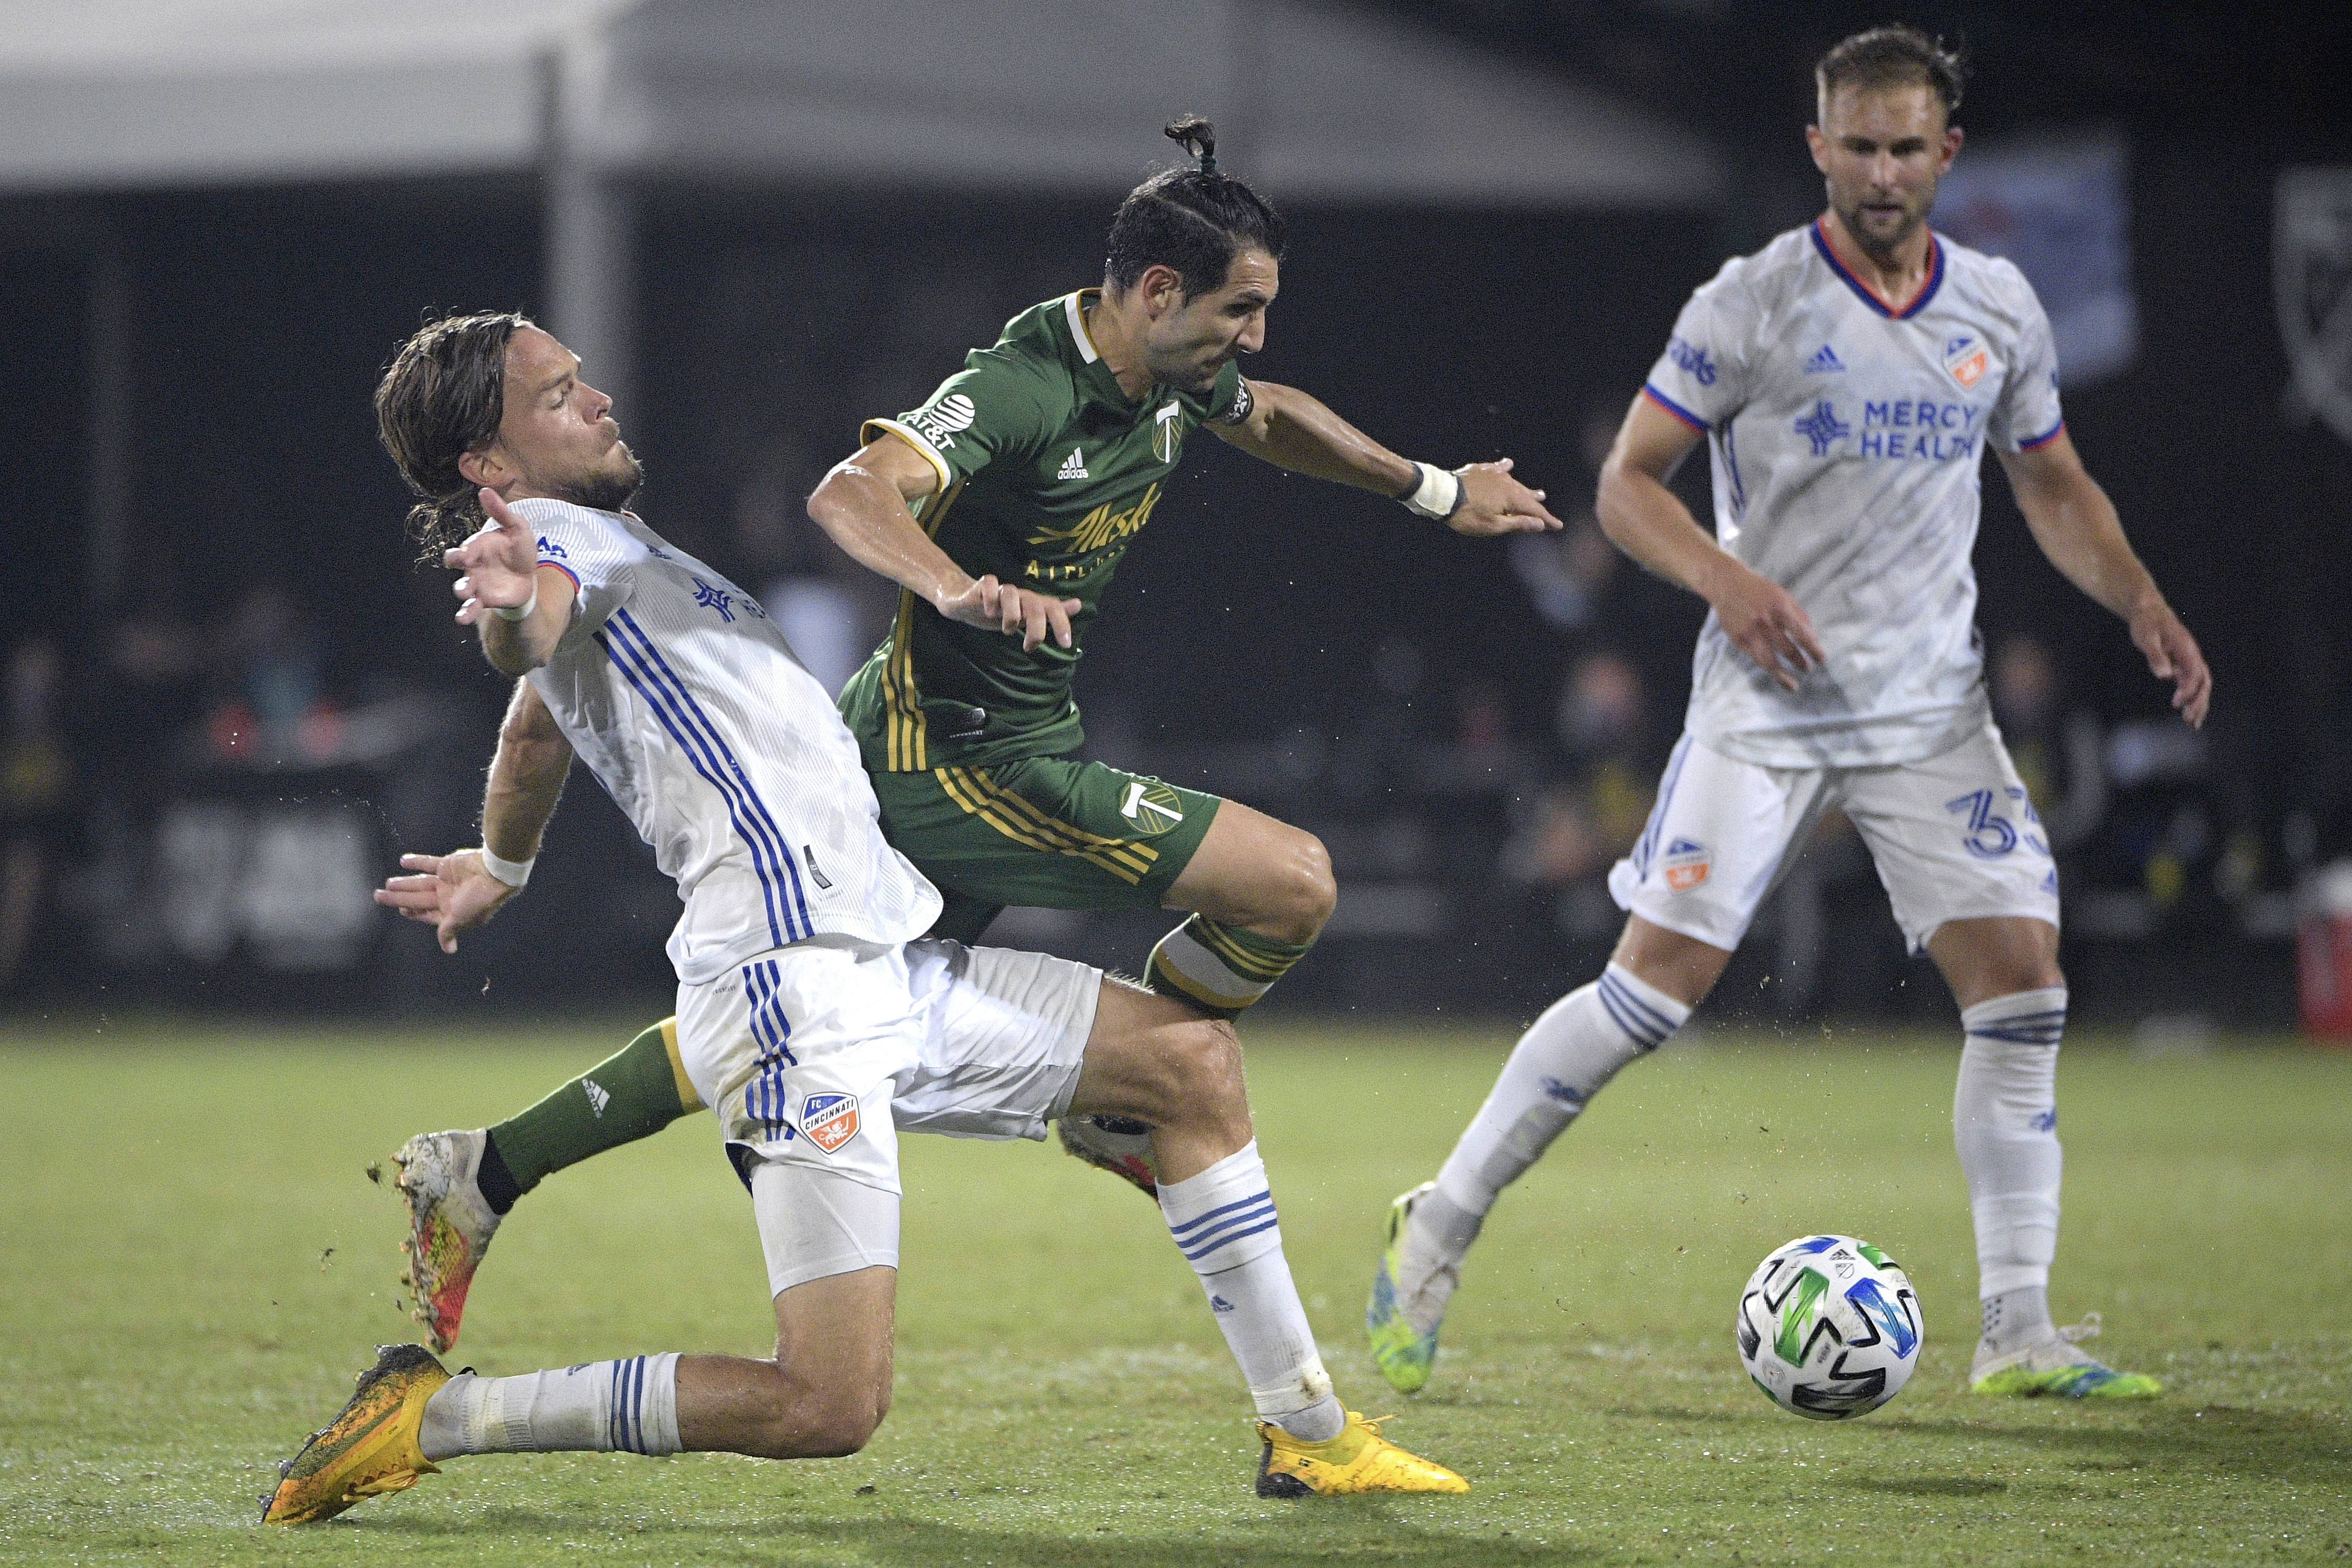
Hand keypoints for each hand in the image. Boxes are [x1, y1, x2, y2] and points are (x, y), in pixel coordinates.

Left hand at [373, 850, 521, 952]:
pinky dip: (416, 862)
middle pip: (418, 898)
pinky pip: (428, 863)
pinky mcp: (448, 865)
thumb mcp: (460, 919)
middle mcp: (447, 896)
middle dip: (398, 897)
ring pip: (421, 882)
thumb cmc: (479, 900)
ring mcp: (447, 880)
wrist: (493, 874)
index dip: (412, 913)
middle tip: (378, 895)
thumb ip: (447, 931)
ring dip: (404, 882)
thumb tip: (449, 950)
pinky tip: (403, 861)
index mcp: (450, 912)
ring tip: (388, 882)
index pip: (426, 914)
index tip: (400, 910)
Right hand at [444, 487, 538, 624]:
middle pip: (455, 566)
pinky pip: (470, 608)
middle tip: (465, 566)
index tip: (470, 555)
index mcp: (476, 548)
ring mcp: (476, 584)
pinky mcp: (484, 600)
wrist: (531, 575)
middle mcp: (472, 566)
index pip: (463, 548)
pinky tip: (461, 618)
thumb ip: (501, 512)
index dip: (464, 551)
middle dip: (456, 566)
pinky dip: (464, 613)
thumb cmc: (519, 550)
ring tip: (466, 592)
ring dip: (461, 590)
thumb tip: (484, 490)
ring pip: (461, 588)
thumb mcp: (516, 528)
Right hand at [935, 575, 1082, 651]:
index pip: (1052, 608)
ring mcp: (999, 591)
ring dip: (1011, 615)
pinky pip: (988, 583)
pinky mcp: (980, 587)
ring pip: (1010, 592)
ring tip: (1007, 630)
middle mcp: (1018, 595)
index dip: (1062, 623)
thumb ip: (1051, 611)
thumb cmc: (1000, 609)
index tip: (1066, 645)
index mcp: (1030, 603)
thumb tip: (1078, 604)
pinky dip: (990, 597)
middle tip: (1029, 647)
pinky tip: (989, 612)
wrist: (967, 599)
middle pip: (1034, 604)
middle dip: (1036, 628)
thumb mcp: (1027, 614)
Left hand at [1446, 458, 1562, 536]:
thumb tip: (1539, 524)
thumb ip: (1518, 523)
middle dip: (1537, 504)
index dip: (1547, 519)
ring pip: (1514, 482)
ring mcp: (1493, 474)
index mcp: (1511, 497)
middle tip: (1547, 509)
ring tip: (1536, 492)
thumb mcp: (1493, 526)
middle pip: (1526, 495)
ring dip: (1525, 489)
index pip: (1534, 510)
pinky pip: (1497, 468)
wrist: (1441, 494)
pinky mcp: (1481, 470)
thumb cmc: (1466, 515)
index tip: (1558, 525)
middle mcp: (1506, 482)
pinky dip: (1504, 469)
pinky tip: (1508, 464)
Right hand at [1708, 561, 1824, 691]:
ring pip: (1769, 661)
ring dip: (1783, 676)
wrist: (1727, 585)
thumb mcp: (1783, 596)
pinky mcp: (1739, 639)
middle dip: (1800, 662)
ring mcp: (1751, 632)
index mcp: (1780, 609)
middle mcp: (1766, 622)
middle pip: (1787, 649)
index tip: (1822, 659)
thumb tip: (1813, 639)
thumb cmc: (1760, 591)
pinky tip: (1776, 673)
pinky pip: (1756, 658)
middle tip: (1808, 669)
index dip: (1813, 649)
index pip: (1802, 634)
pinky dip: (1768, 668)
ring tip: (1794, 685)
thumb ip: (1799, 616)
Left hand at [2129, 601, 2210, 727]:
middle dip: (2199, 702)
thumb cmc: (2147, 624)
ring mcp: (2189, 662)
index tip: (2176, 703)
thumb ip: (2155, 655)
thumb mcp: (2147, 637)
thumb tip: (2164, 675)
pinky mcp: (2182, 666)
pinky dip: (2191, 699)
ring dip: (2199, 704)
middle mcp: (2192, 656)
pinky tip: (2188, 714)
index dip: (2188, 689)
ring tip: (2193, 724)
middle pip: (2203, 682)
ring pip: (2200, 686)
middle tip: (2190, 721)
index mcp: (2187, 649)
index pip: (2194, 673)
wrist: (2149, 614)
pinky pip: (2191, 686)